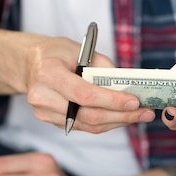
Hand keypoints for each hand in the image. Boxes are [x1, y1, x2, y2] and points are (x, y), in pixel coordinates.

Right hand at [25, 36, 154, 132]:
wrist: (29, 64)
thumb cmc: (56, 53)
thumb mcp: (80, 49)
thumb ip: (103, 67)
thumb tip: (127, 87)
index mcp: (48, 73)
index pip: (84, 94)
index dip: (112, 100)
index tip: (135, 101)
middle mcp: (42, 96)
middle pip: (88, 115)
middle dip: (121, 115)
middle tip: (145, 112)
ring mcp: (44, 113)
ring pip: (88, 125)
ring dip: (117, 122)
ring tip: (139, 116)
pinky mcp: (51, 122)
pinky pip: (83, 127)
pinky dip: (105, 123)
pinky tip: (121, 117)